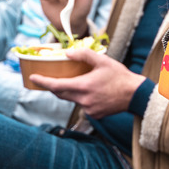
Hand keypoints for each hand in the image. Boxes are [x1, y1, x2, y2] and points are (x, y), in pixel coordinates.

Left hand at [28, 48, 145, 118]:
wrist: (136, 95)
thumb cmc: (121, 77)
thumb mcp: (103, 61)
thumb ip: (84, 55)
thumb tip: (67, 54)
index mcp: (84, 86)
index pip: (56, 85)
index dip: (42, 82)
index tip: (32, 78)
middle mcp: (84, 100)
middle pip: (61, 94)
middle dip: (53, 87)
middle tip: (48, 79)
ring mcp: (89, 109)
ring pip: (72, 100)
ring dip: (70, 92)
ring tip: (76, 83)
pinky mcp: (95, 114)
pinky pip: (82, 106)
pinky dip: (82, 99)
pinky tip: (92, 93)